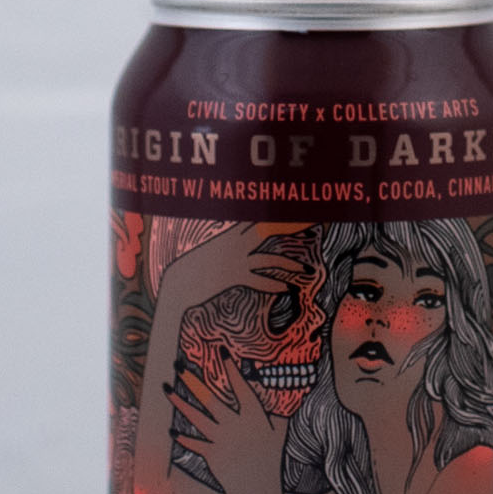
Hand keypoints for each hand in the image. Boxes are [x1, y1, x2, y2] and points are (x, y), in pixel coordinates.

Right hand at [159, 222, 312, 310]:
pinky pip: (257, 280)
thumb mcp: (215, 246)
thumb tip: (253, 234)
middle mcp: (235, 241)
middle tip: (315, 229)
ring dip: (291, 265)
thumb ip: (234, 237)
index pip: (261, 211)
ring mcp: (233, 258)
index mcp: (231, 229)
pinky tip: (286, 289)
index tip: (304, 204)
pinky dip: (272, 284)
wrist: (177, 283)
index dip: (282, 207)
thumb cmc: (195, 266)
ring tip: (308, 271)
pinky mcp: (230, 277)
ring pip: (269, 258)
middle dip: (294, 227)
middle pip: (271, 229)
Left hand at [166, 349, 288, 493]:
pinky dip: (183, 438)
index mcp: (253, 416)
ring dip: (180, 402)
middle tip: (179, 367)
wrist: (259, 491)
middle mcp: (234, 424)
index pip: (240, 387)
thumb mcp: (280, 434)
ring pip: (196, 417)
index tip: (221, 352)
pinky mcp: (212, 455)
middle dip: (192, 381)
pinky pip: (194, 443)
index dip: (231, 369)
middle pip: (209, 399)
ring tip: (167, 389)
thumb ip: (277, 415)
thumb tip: (283, 397)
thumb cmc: (272, 461)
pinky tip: (172, 430)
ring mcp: (221, 440)